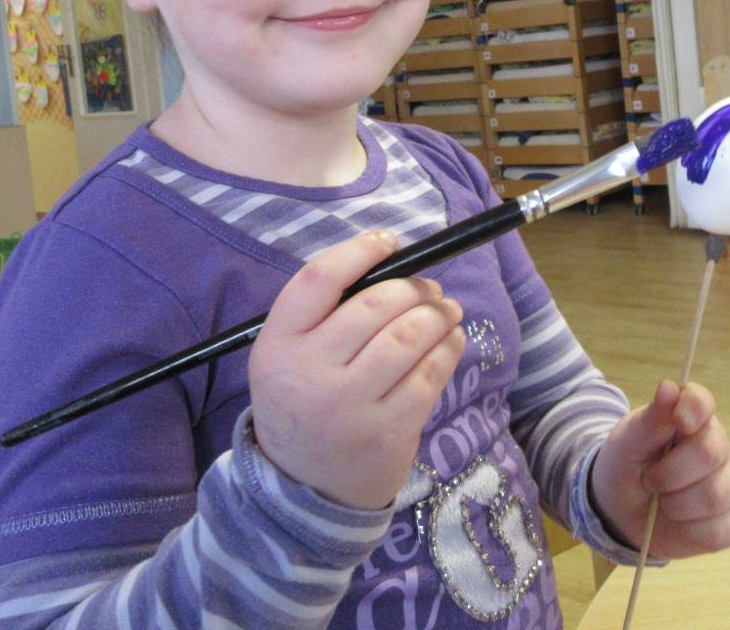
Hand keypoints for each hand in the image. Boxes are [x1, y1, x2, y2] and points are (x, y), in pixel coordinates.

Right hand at [249, 230, 465, 509]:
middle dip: (413, 288)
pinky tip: (451, 341)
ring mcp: (349, 406)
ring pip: (407, 337)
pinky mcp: (387, 432)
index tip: (388, 241)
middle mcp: (309, 372)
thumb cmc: (303, 402)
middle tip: (430, 288)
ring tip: (447, 310)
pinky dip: (448, 349)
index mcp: (277, 344)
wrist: (303, 487)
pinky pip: (429, 375)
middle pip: (375, 305)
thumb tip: (392, 265)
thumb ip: (324, 315)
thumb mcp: (288, 357)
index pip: (318, 279)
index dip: (359, 250)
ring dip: (438, 315)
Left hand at [589, 380, 729, 558]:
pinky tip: (677, 520)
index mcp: (689, 419)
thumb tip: (669, 386)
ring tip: (661, 501)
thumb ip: (650, 419)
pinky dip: (688, 529)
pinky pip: (716, 529)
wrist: (619, 513)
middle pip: (711, 452)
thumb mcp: (627, 443)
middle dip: (670, 473)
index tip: (679, 421)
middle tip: (649, 479)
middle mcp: (716, 448)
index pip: (702, 401)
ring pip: (714, 495)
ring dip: (675, 504)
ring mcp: (727, 485)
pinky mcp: (728, 522)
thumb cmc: (625, 467)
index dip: (694, 408)